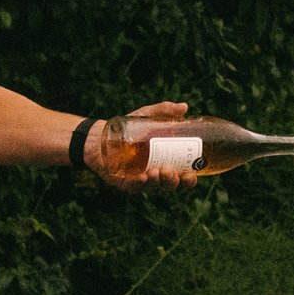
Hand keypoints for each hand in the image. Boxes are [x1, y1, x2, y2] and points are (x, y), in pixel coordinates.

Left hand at [86, 100, 200, 191]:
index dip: (188, 181)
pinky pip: (132, 187)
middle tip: (170, 170)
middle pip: (168, 186)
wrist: (101, 135)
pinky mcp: (123, 182)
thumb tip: (185, 107)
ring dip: (157, 182)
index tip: (192, 175)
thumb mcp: (146, 116)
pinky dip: (138, 184)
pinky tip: (142, 177)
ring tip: (156, 171)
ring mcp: (139, 181)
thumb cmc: (128, 128)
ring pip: (152, 187)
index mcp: (164, 164)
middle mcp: (154, 175)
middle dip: (172, 182)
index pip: (181, 178)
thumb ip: (164, 111)